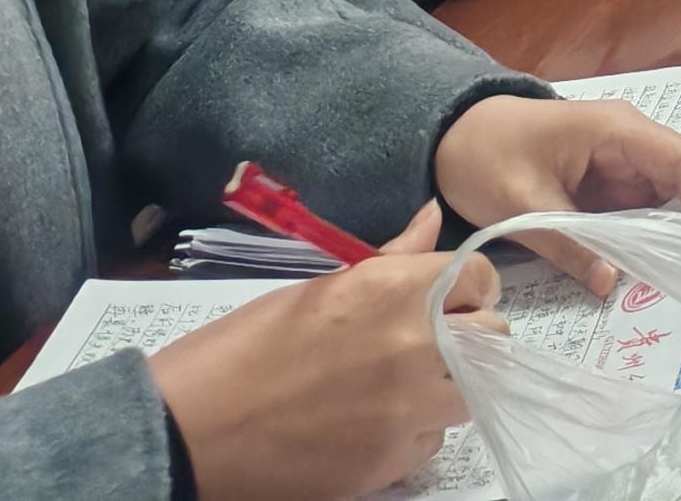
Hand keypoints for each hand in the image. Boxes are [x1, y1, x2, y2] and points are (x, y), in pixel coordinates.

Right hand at [148, 203, 486, 500]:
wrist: (187, 430)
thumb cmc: (240, 350)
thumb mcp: (317, 290)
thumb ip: (391, 260)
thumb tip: (433, 217)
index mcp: (395, 290)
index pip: (482, 278)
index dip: (468, 289)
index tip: (448, 301)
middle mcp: (416, 346)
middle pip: (493, 337)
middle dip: (469, 337)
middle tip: (429, 344)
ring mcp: (406, 411)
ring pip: (468, 393)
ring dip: (445, 386)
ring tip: (396, 386)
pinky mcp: (389, 463)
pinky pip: (430, 441)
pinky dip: (412, 433)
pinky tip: (371, 425)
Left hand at [434, 96, 680, 294]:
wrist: (452, 136)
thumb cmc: (484, 156)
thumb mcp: (519, 202)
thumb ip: (566, 242)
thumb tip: (611, 284)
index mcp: (616, 130)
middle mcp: (631, 141)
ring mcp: (623, 161)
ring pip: (672, 192)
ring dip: (678, 228)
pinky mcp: (610, 181)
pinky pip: (644, 206)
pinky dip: (652, 233)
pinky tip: (649, 264)